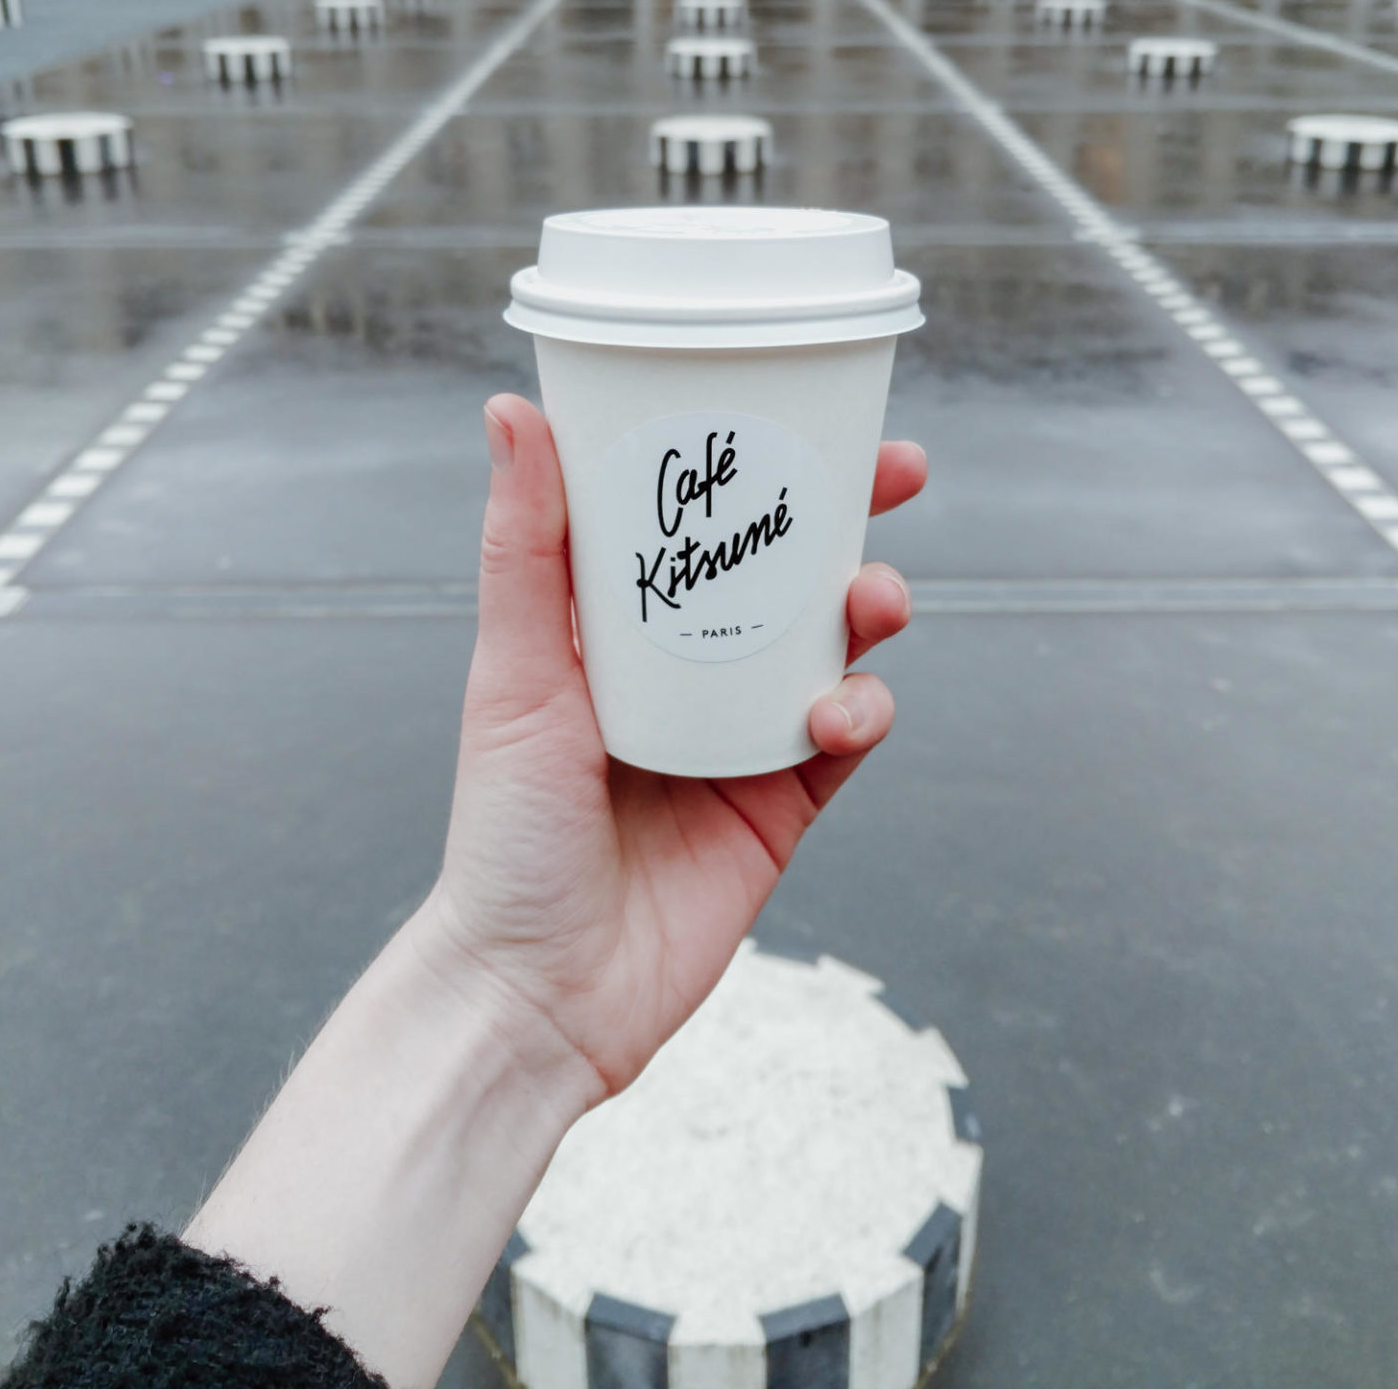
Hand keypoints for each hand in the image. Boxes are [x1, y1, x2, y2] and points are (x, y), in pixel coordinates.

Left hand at [422, 393, 925, 1102]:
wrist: (540, 991)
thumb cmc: (502, 832)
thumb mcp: (513, 673)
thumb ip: (526, 548)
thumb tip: (512, 409)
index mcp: (621, 626)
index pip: (696, 518)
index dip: (751, 460)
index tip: (801, 406)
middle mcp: (687, 668)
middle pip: (784, 567)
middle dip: (846, 515)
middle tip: (895, 472)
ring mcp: (742, 732)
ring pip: (833, 642)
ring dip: (868, 606)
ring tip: (871, 602)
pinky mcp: (785, 802)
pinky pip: (848, 735)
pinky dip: (861, 711)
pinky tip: (836, 715)